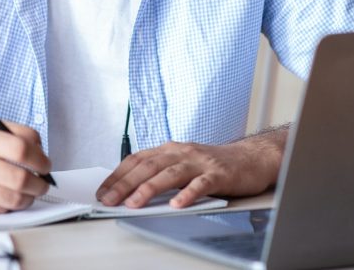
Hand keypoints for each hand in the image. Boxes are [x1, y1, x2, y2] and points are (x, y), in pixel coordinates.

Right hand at [0, 122, 50, 212]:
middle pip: (18, 178)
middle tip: (44, 182)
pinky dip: (11, 205)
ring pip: (12, 199)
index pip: (19, 149)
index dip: (39, 158)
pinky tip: (12, 197)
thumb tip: (41, 153)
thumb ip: (17, 134)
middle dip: (39, 183)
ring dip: (29, 197)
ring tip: (32, 191)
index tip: (46, 164)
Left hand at [95, 129, 286, 209]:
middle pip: (149, 166)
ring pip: (170, 173)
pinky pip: (201, 184)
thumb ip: (161, 172)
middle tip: (108, 200)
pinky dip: (188, 194)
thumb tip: (131, 190)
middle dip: (125, 184)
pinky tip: (177, 205)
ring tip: (133, 203)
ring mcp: (200, 162)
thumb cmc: (214, 164)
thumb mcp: (183, 164)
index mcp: (171, 149)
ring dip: (149, 188)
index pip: (138, 159)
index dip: (118, 174)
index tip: (102, 190)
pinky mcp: (218, 173)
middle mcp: (182, 152)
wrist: (251, 158)